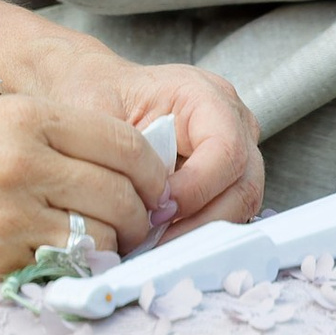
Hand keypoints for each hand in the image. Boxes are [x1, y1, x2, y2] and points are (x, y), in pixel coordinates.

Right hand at [0, 85, 175, 284]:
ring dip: (112, 248)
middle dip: (140, 217)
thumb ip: (49, 138)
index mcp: (22, 117)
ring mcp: (10, 216)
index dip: (152, 171)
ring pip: (103, 238)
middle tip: (133, 226)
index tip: (152, 188)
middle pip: (124, 194)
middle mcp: (23, 162)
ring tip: (99, 248)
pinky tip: (63, 265)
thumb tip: (118, 169)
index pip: (124, 143)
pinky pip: (65, 272)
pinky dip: (75, 273)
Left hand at [103, 60, 263, 233]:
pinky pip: (225, 212)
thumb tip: (143, 202)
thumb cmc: (97, 93)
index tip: (158, 208)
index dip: (197, 187)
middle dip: (199, 220)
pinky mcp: (227, 177)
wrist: (93, 89)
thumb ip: (122, 151)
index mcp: (204, 94)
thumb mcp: (98, 110)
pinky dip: (196, 230)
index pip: (226, 148)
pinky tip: (163, 239)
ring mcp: (235, 150)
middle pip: (242, 185)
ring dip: (198, 231)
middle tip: (157, 240)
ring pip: (239, 206)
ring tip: (157, 245)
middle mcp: (231, 121)